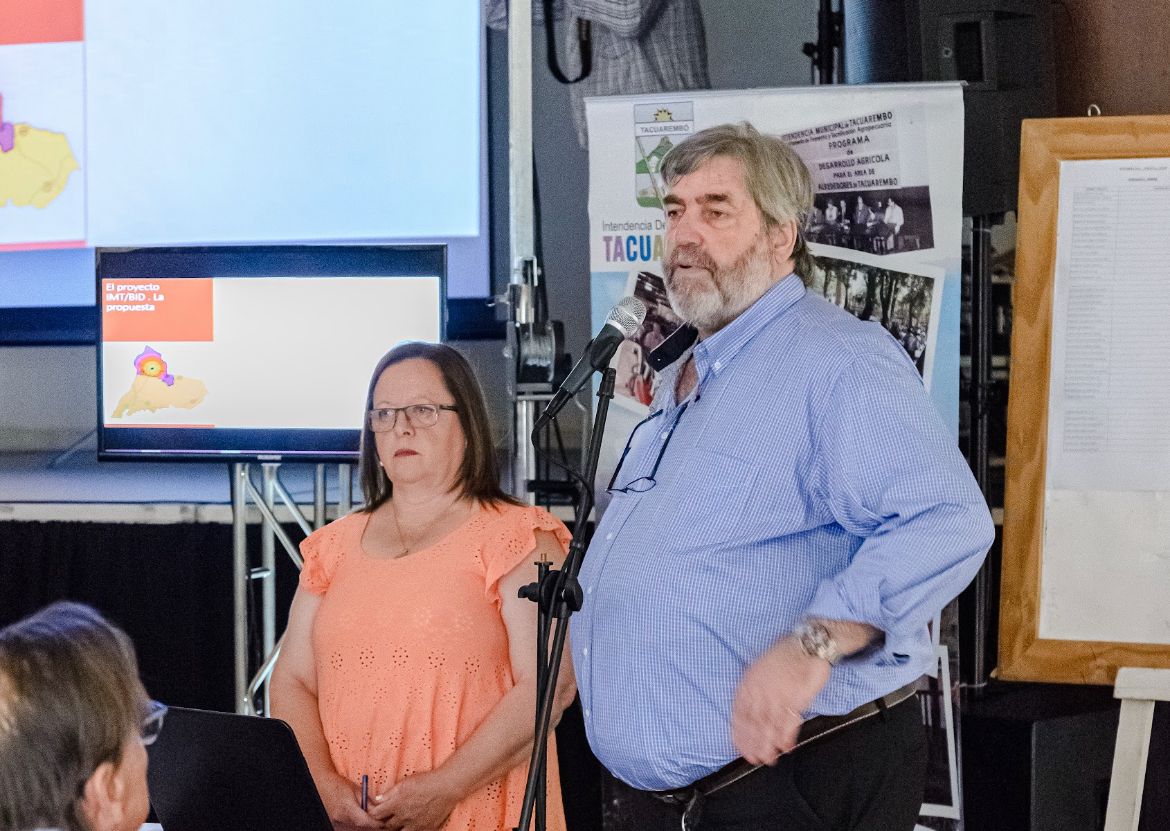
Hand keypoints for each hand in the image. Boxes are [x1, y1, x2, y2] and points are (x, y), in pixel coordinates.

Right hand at [318, 773, 381, 827]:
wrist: (321, 784)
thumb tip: (381, 811)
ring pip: (355, 827)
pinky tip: (358, 816)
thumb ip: (369, 803)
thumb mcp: (357, 790)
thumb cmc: (340, 784)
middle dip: (371, 824)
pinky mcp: (334, 823)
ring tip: (369, 815)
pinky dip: (356, 823)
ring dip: (364, 824)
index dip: (376, 823)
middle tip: (379, 819)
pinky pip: (348, 826)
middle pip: (361, 827)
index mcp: (347, 808)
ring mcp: (336, 822)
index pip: (365, 822)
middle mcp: (340, 818)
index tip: (384, 821)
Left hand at [370, 769, 460, 830]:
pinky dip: (409, 830)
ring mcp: (415, 825)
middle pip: (386, 826)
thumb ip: (389, 793)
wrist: (447, 787)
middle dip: (384, 822)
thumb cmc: (427, 781)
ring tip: (399, 821)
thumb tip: (377, 800)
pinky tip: (410, 824)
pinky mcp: (425, 829)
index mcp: (397, 804)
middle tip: (387, 816)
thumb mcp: (405, 783)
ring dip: (396, 828)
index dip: (373, 813)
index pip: (376, 815)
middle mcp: (404, 817)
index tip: (375, 810)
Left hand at [731, 636, 830, 764]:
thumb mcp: (760, 669)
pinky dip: (787, 737)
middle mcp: (762, 691)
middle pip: (754, 723)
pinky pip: (789, 722)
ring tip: (769, 759)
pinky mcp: (797, 699)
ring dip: (768, 745)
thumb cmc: (782, 657)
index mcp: (749, 683)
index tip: (740, 749)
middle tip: (754, 760)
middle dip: (753, 744)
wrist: (807, 645)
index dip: (740, 734)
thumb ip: (753, 690)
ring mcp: (779, 695)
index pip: (740, 714)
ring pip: (770, 726)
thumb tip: (747, 712)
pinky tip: (785, 747)